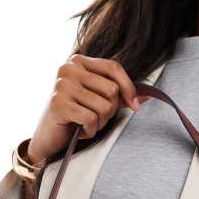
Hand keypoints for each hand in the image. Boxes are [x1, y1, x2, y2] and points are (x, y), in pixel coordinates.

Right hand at [27, 55, 150, 163]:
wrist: (49, 138)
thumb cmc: (76, 117)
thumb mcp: (99, 100)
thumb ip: (121, 95)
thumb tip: (149, 95)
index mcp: (79, 61)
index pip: (114, 67)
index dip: (129, 87)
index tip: (135, 106)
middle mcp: (69, 68)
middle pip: (111, 89)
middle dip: (110, 111)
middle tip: (95, 118)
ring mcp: (62, 85)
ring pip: (104, 106)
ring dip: (100, 123)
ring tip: (86, 125)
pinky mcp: (58, 103)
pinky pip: (91, 118)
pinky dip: (90, 131)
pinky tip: (80, 131)